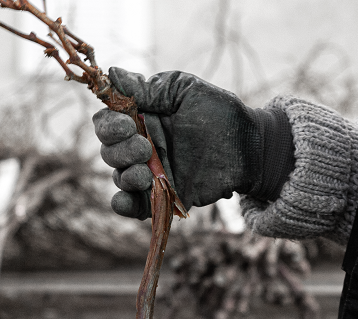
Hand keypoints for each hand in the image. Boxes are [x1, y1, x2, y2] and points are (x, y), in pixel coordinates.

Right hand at [93, 67, 294, 218]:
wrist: (250, 147)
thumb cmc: (220, 112)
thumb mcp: (185, 90)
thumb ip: (149, 88)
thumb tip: (111, 74)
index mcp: (142, 117)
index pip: (107, 121)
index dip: (109, 125)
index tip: (127, 124)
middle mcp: (142, 145)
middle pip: (109, 150)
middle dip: (120, 150)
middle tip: (146, 148)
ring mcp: (151, 172)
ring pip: (119, 177)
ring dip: (125, 175)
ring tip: (146, 174)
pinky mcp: (163, 195)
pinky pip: (133, 206)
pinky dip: (123, 205)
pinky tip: (126, 199)